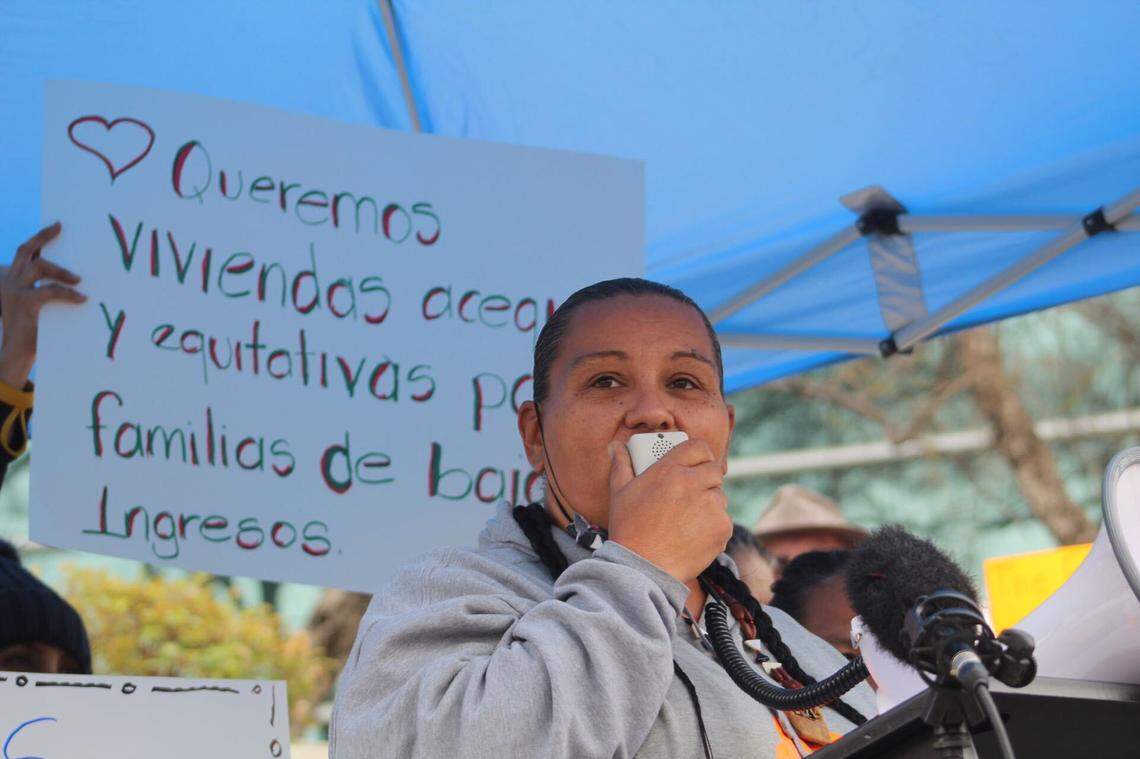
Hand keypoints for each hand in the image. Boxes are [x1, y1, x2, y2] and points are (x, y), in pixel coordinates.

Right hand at [0, 223, 85, 387]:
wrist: (15, 352)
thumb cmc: (31, 331)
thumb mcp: (36, 306)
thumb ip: (47, 291)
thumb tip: (78, 279)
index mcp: (9, 280)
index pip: (24, 253)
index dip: (39, 239)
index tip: (56, 226)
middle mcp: (9, 281)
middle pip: (25, 251)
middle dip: (42, 236)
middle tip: (60, 227)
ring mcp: (15, 290)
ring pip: (39, 267)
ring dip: (61, 270)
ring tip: (78, 279)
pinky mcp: (25, 303)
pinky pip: (49, 291)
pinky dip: (67, 293)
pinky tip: (81, 298)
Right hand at [606, 438, 730, 582]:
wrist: (643, 568)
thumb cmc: (629, 530)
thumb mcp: (620, 493)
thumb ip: (621, 465)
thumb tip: (615, 446)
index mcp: (669, 469)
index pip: (697, 447)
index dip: (699, 454)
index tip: (697, 463)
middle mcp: (692, 482)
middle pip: (713, 470)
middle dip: (706, 480)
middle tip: (692, 494)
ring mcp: (710, 504)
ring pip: (719, 497)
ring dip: (709, 505)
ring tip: (687, 521)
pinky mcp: (721, 526)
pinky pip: (724, 520)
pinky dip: (713, 527)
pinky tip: (693, 537)